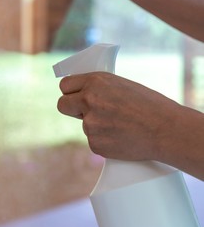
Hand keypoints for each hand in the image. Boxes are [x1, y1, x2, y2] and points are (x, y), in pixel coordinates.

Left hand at [57, 72, 181, 160]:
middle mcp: (88, 101)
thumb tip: (82, 94)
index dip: (69, 92)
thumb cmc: (150, 105)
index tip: (73, 95)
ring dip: (96, 126)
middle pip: (62, 105)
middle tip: (84, 112)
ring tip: (121, 125)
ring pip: (84, 125)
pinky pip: (93, 141)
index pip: (65, 85)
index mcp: (95, 82)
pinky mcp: (94, 144)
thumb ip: (99, 89)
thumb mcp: (121, 86)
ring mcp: (90, 124)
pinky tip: (121, 137)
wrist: (165, 130)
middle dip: (71, 109)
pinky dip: (104, 140)